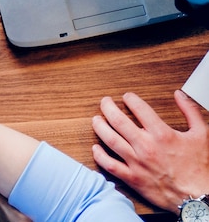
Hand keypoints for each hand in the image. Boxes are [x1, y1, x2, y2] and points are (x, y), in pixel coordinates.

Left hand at [92, 90, 208, 212]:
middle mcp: (146, 146)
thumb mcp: (202, 135)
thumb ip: (190, 111)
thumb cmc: (200, 169)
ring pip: (110, 140)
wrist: (200, 200)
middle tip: (105, 102)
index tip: (127, 97)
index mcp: (162, 134)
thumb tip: (179, 95)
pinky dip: (100, 156)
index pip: (139, 108)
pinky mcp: (133, 179)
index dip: (130, 98)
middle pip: (118, 120)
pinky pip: (110, 166)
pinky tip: (96, 148)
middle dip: (108, 107)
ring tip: (96, 119)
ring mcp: (138, 163)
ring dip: (100, 127)